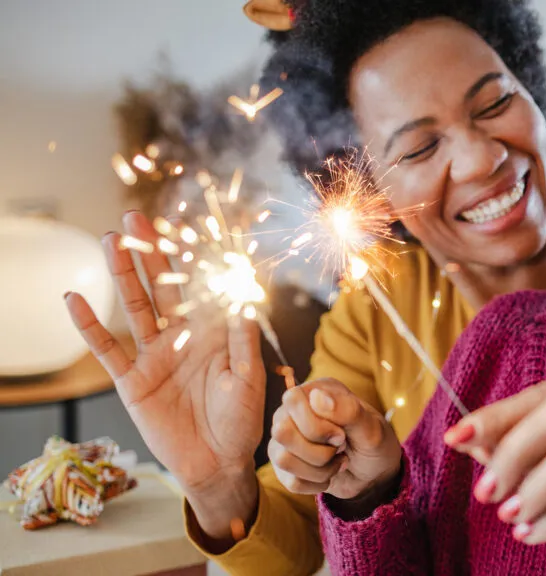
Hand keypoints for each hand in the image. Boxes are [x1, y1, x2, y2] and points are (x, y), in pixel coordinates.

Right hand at [66, 211, 264, 538]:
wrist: (219, 464)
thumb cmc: (241, 422)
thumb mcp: (247, 376)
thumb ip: (242, 338)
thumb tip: (244, 296)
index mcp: (211, 333)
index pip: (197, 288)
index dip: (189, 259)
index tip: (182, 225)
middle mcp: (179, 338)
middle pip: (161, 287)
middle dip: (149, 253)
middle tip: (134, 219)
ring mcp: (153, 357)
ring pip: (134, 307)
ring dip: (122, 275)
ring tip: (109, 241)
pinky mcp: (132, 381)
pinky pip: (108, 350)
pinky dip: (91, 326)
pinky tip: (75, 299)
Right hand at [269, 378, 401, 501]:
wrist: (376, 474)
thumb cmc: (375, 443)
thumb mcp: (371, 428)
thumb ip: (348, 411)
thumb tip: (317, 396)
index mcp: (316, 391)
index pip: (293, 401)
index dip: (316, 425)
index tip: (342, 435)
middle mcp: (294, 412)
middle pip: (282, 432)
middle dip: (319, 451)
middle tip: (341, 448)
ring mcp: (286, 439)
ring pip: (282, 459)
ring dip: (320, 470)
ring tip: (338, 461)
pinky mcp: (284, 466)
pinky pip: (289, 481)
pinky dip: (317, 483)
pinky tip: (330, 474)